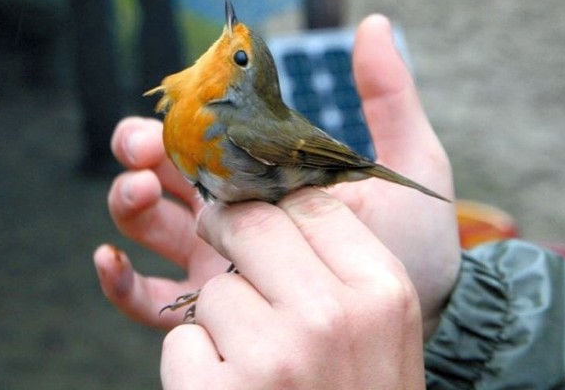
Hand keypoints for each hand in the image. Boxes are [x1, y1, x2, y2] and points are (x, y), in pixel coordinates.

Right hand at [94, 14, 459, 334]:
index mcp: (265, 173)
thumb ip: (387, 98)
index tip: (176, 106)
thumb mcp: (404, 163)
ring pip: (148, 222)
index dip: (180, 117)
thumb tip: (372, 24)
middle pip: (165, 171)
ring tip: (137, 188)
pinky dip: (118, 279)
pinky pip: (146, 298)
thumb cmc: (414, 241)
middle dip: (141, 150)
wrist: (419, 315)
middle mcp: (234, 211)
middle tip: (145, 146)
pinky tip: (110, 258)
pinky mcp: (208, 308)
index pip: (208, 136)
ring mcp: (216, 259)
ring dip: (126, 200)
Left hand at [161, 189, 425, 388]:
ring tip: (258, 362)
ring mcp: (273, 356)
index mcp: (380, 289)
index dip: (275, 202)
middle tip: (226, 246)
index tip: (257, 211)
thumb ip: (340, 262)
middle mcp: (330, 315)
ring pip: (213, 290)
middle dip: (228, 230)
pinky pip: (182, 340)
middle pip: (250, 223)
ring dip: (221, 320)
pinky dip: (196, 364)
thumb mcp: (382, 328)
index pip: (312, 203)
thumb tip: (277, 200)